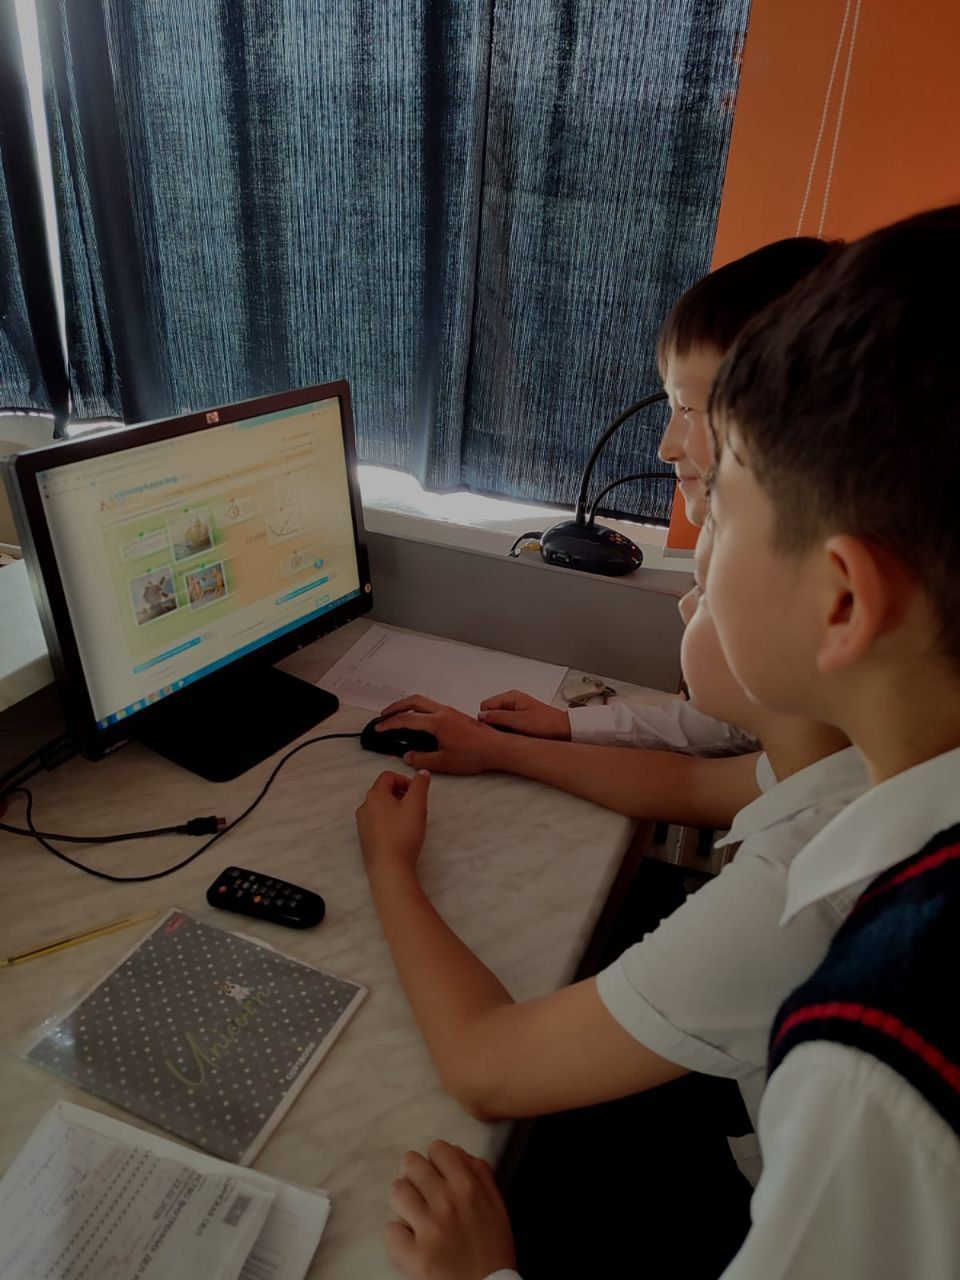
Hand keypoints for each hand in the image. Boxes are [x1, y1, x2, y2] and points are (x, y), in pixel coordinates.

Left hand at [356, 769, 430, 880]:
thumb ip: (420, 785)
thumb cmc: (403, 834)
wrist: (389, 868)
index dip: (405, 780)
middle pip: (384, 792)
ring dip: (396, 810)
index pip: (388, 777)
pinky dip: (390, 824)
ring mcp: (363, 825)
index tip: (417, 792)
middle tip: (416, 808)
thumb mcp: (417, 805)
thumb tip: (422, 773)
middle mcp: (364, 808)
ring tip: (411, 823)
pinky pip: (378, 824)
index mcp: (374, 796)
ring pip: (381, 809)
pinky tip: (401, 836)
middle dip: (402, 796)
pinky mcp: (366, 840)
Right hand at [376, 696, 506, 773]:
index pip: (406, 720)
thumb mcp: (443, 762)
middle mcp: (442, 712)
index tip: (379, 728)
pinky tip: (417, 720)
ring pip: (423, 701)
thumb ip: (421, 759)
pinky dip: (418, 708)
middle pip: (412, 701)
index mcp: (437, 722)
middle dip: (395, 707)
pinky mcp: (455, 714)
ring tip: (397, 715)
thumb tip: (407, 756)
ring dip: (407, 705)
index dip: (389, 723)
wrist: (496, 748)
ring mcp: (449, 711)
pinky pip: (431, 705)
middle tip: (383, 715)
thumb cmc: (474, 754)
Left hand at [385, 1141, 516, 1279]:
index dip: (435, 1161)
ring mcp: (429, 1228)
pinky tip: (411, 1240)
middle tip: (421, 1192)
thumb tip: (456, 1152)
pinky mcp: (414, 1255)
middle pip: (411, 1164)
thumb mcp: (497, 1206)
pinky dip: (398, 1236)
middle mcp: (447, 1202)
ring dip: (403, 1202)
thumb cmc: (493, 1250)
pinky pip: (390, 1230)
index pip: (438, 1149)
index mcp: (469, 1187)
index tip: (436, 1174)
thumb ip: (480, 1174)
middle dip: (414, 1176)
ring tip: (413, 1214)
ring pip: (397, 1191)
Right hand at [478, 689, 570, 739]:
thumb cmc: (547, 723)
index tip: (494, 729)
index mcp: (511, 696)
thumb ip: (498, 717)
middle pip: (490, 713)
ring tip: (514, 734)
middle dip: (494, 725)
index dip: (487, 719)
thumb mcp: (519, 721)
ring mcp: (515, 710)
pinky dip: (507, 731)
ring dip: (502, 729)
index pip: (485, 706)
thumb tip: (481, 716)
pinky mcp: (519, 719)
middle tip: (506, 733)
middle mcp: (511, 701)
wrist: (563, 730)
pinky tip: (516, 736)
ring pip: (497, 720)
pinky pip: (505, 725)